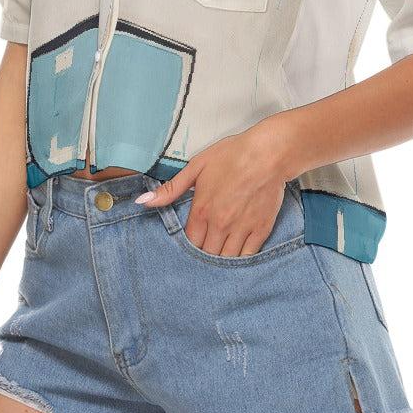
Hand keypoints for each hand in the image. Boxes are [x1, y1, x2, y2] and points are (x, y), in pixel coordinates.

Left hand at [134, 120, 291, 256]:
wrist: (268, 153)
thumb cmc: (233, 155)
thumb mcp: (197, 166)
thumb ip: (171, 189)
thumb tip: (144, 201)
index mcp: (202, 210)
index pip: (190, 242)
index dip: (190, 244)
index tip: (193, 240)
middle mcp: (220, 224)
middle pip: (207, 254)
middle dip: (205, 252)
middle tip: (207, 246)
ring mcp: (241, 229)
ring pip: (226, 259)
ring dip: (221, 258)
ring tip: (220, 250)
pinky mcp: (261, 229)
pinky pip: (248, 255)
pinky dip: (241, 257)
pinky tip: (238, 252)